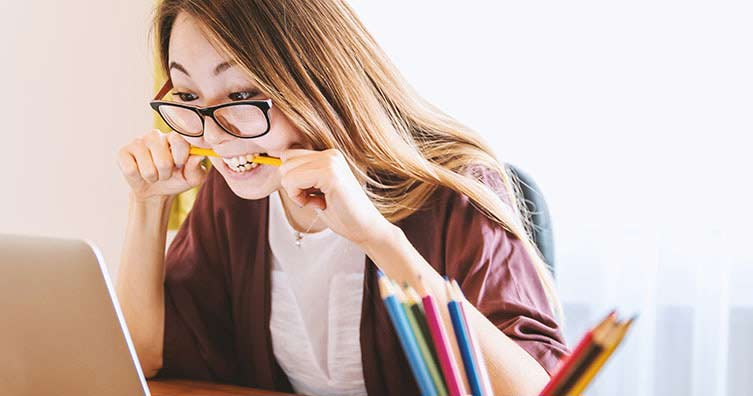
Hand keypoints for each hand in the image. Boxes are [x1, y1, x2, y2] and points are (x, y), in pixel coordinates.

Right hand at [117, 129, 207, 201]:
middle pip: (163, 161)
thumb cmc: (176, 179)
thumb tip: (199, 156)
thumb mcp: (192, 178)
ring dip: (153, 178)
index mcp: (174, 137)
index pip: (179, 141)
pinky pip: (131, 170)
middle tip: (165, 172)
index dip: (181, 159)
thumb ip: (196, 167)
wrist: (156, 191)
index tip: (180, 165)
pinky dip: (138, 178)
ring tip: (153, 174)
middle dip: (166, 174)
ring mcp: (137, 142)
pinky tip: (139, 173)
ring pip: (148, 169)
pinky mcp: (123, 152)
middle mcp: (155, 135)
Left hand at [278, 148, 393, 246]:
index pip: (289, 156)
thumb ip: (301, 175)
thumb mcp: (316, 189)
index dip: (293, 180)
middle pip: (285, 161)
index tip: (313, 194)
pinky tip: (320, 204)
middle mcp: (330, 154)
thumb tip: (276, 164)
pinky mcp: (329, 173)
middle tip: (316, 199)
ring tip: (319, 201)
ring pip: (286, 172)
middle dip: (293, 185)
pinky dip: (300, 198)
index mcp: (328, 155)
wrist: (365, 228)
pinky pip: (293, 181)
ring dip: (297, 193)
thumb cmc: (341, 213)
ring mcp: (330, 161)